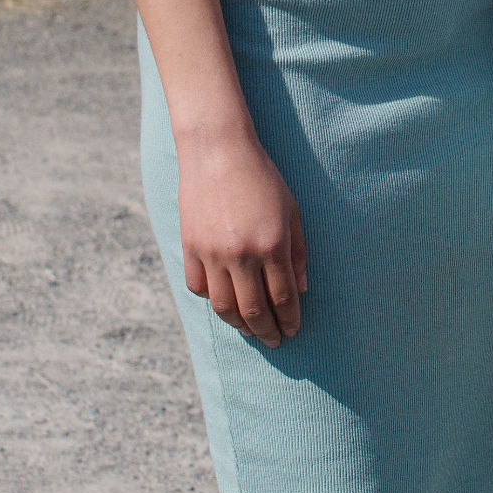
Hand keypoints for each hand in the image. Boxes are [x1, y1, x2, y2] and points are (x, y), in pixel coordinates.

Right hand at [178, 127, 307, 347]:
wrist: (218, 152)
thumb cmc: (262, 178)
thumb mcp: (292, 210)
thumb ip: (298, 251)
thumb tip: (302, 289)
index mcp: (272, 244)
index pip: (283, 297)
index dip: (289, 319)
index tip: (293, 330)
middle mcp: (242, 254)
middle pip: (254, 310)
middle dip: (267, 331)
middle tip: (275, 341)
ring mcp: (212, 254)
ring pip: (224, 307)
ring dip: (240, 325)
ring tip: (252, 330)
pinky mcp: (190, 248)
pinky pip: (199, 288)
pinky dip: (212, 300)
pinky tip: (225, 302)